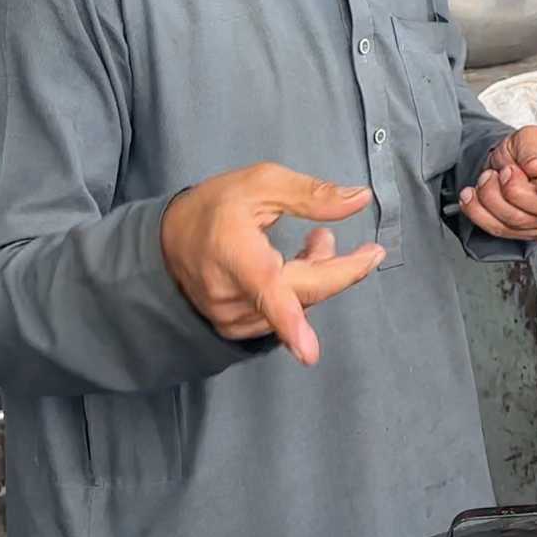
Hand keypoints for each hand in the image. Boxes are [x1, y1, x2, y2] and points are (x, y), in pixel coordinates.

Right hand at [161, 163, 386, 365]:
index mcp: (235, 255)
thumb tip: (361, 200)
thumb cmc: (217, 207)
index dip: (290, 323)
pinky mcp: (234, 328)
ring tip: (316, 242)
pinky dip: (301, 291)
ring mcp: (230, 317)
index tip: (309, 353)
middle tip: (368, 250)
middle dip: (341, 272)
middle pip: (302, 296)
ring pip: (298, 306)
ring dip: (319, 275)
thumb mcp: (263, 183)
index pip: (266, 291)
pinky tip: (298, 264)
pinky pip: (284, 316)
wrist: (167, 239)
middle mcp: (230, 294)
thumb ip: (313, 195)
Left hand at [459, 126, 536, 240]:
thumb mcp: (533, 137)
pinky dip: (479, 211)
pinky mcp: (522, 231)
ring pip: (519, 220)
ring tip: (489, 176)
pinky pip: (499, 228)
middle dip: (517, 189)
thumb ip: (536, 151)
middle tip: (507, 170)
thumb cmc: (529, 148)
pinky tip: (474, 194)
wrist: (508, 160)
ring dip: (494, 196)